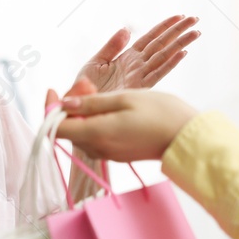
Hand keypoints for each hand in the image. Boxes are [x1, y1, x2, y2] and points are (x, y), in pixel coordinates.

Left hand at [55, 83, 198, 162]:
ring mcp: (108, 153)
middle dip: (70, 106)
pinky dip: (95, 121)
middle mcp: (98, 148)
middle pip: (69, 130)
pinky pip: (96, 137)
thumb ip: (91, 103)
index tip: (53, 89)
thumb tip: (64, 104)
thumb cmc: (160, 114)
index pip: (57, 128)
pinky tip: (110, 106)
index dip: (50, 109)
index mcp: (97, 134)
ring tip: (99, 91)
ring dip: (84, 112)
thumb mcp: (124, 99)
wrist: (188, 138)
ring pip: (82, 132)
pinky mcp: (117, 153)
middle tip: (87, 84)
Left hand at [76, 14, 198, 94]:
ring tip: (196, 32)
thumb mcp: (96, 62)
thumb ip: (111, 46)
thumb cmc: (87, 89)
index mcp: (128, 58)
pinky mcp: (138, 89)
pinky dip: (170, 64)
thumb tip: (126, 29)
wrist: (82, 110)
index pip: (150, 38)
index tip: (180, 16)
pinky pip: (156, 74)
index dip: (164, 27)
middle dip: (178, 31)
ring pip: (164, 56)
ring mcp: (140, 77)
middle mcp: (138, 66)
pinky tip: (182, 53)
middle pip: (162, 44)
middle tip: (195, 19)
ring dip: (180, 43)